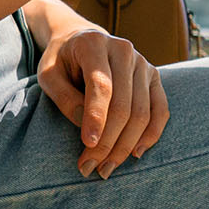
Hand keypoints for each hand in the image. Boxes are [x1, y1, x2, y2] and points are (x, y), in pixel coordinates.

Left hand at [36, 24, 167, 177]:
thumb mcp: (48, 75)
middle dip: (108, 141)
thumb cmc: (61, 61)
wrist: (82, 40)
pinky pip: (160, 110)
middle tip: (90, 167)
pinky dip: (151, 134)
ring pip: (142, 112)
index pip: (101, 86)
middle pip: (124, 105)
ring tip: (106, 167)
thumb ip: (64, 97)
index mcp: (94, 45)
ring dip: (126, 145)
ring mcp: (143, 64)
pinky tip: (135, 153)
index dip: (96, 118)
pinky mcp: (154, 77)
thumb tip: (86, 126)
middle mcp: (124, 51)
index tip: (87, 146)